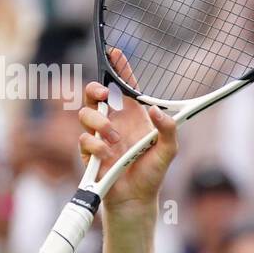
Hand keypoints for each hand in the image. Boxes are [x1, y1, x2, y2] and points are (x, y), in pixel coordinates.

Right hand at [78, 48, 177, 211]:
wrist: (136, 200)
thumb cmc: (152, 173)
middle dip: (95, 88)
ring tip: (115, 139)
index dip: (119, 69)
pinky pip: (84, 140)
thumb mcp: (169, 151)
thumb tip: (157, 111)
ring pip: (85, 114)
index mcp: (133, 117)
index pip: (126, 87)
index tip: (115, 52)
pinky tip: (109, 156)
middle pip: (95, 94)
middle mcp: (114, 122)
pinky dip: (96, 147)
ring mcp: (99, 136)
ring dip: (100, 124)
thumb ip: (169, 130)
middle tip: (105, 94)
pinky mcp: (89, 153)